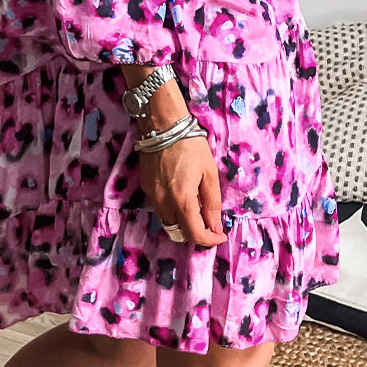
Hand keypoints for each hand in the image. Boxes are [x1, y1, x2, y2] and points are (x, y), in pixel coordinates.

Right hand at [137, 133, 226, 248]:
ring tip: (197, 206)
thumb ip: (212, 203)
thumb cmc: (191, 146)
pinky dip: (173, 210)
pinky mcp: (146, 188)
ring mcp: (152, 196)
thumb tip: (215, 227)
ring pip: (168, 222)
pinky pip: (161, 209)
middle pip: (178, 233)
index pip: (194, 234)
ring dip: (183, 222)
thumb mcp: (209, 173)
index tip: (219, 235)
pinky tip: (183, 195)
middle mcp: (163, 202)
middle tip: (209, 223)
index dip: (209, 240)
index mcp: (182, 200)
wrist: (164, 126)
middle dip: (195, 233)